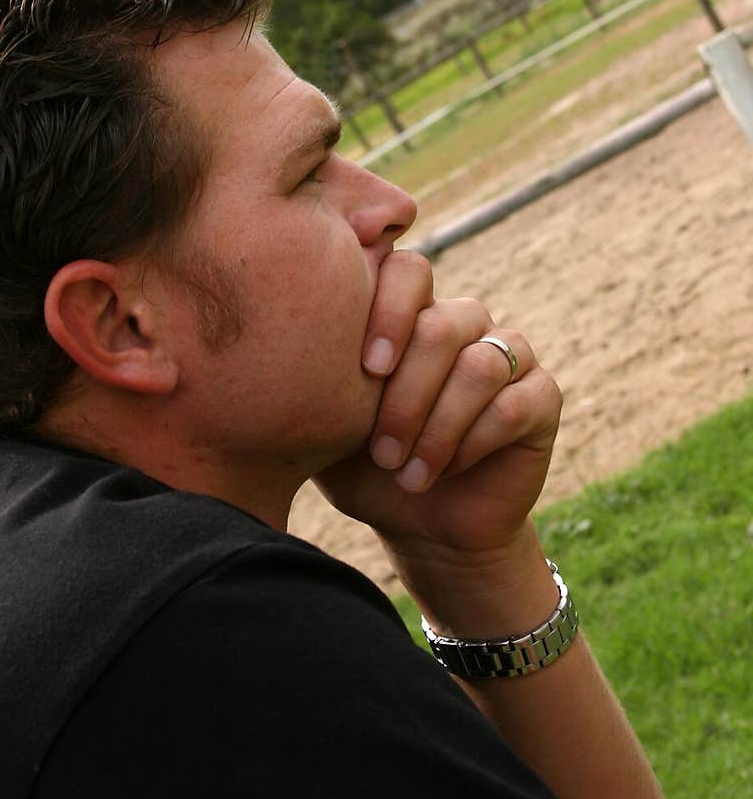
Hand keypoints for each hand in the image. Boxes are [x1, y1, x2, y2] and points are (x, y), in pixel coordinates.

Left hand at [315, 250, 561, 565]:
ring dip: (438, 426)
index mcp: (410, 314)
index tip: (365, 371)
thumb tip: (257, 344)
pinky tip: (444, 471)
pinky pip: (514, 404)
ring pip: (479, 366)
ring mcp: (507, 355)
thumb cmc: (367, 469)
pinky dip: (473, 443)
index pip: (408, 271)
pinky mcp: (541, 397)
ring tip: (408, 472)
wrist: (423, 527)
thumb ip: (306, 375)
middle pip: (442, 325)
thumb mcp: (326, 421)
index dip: (388, 312)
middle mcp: (463, 323)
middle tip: (381, 452)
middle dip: (406, 395)